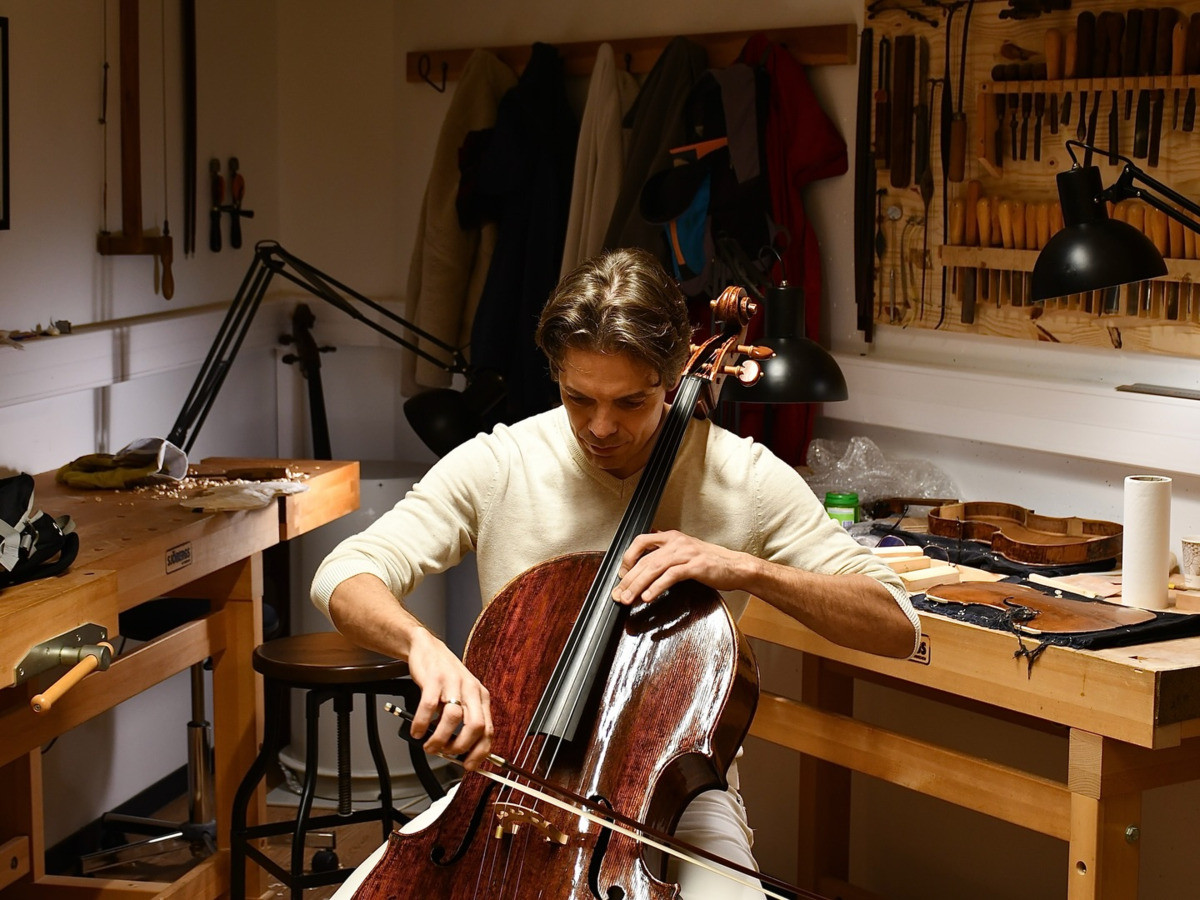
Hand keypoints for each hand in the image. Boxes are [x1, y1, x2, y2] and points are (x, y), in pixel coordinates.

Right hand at [403, 627, 492, 770]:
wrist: (427, 648)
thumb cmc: (444, 675)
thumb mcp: (462, 695)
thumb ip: (464, 718)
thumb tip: (460, 751)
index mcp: (480, 696)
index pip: (488, 730)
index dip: (479, 752)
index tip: (468, 765)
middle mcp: (470, 689)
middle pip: (475, 726)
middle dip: (460, 747)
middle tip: (446, 754)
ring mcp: (453, 683)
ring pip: (453, 718)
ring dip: (439, 739)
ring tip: (429, 745)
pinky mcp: (434, 679)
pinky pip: (429, 707)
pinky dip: (421, 723)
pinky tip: (416, 730)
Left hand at [611, 530, 752, 605]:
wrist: (736, 567)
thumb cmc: (710, 563)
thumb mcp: (684, 552)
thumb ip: (666, 554)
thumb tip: (645, 563)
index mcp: (671, 537)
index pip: (640, 542)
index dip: (628, 558)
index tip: (622, 575)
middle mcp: (676, 542)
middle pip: (645, 559)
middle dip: (629, 579)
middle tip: (619, 594)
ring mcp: (686, 553)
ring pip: (654, 567)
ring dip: (638, 585)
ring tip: (628, 598)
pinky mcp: (695, 566)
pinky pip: (671, 576)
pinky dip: (657, 587)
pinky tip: (648, 597)